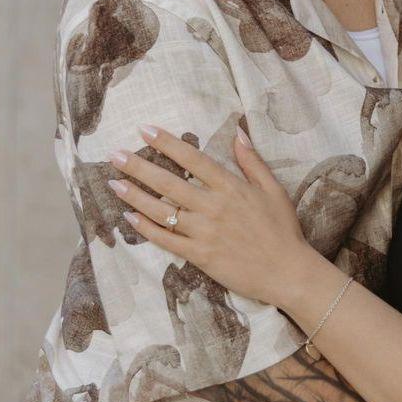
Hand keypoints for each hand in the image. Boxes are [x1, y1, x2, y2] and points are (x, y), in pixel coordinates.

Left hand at [108, 125, 316, 307]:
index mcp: (231, 187)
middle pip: (169, 183)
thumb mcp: (273, 189)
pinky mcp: (200, 256)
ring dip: (136, 196)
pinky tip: (129, 218)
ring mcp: (205, 232)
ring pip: (162, 211)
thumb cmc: (282, 230)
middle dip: (139, 167)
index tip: (145, 130)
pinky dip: (146, 229)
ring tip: (114, 183)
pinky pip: (167, 240)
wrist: (287, 272)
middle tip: (114, 155)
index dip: (167, 143)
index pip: (192, 159)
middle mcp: (214, 207)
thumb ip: (252, 161)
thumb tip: (237, 132)